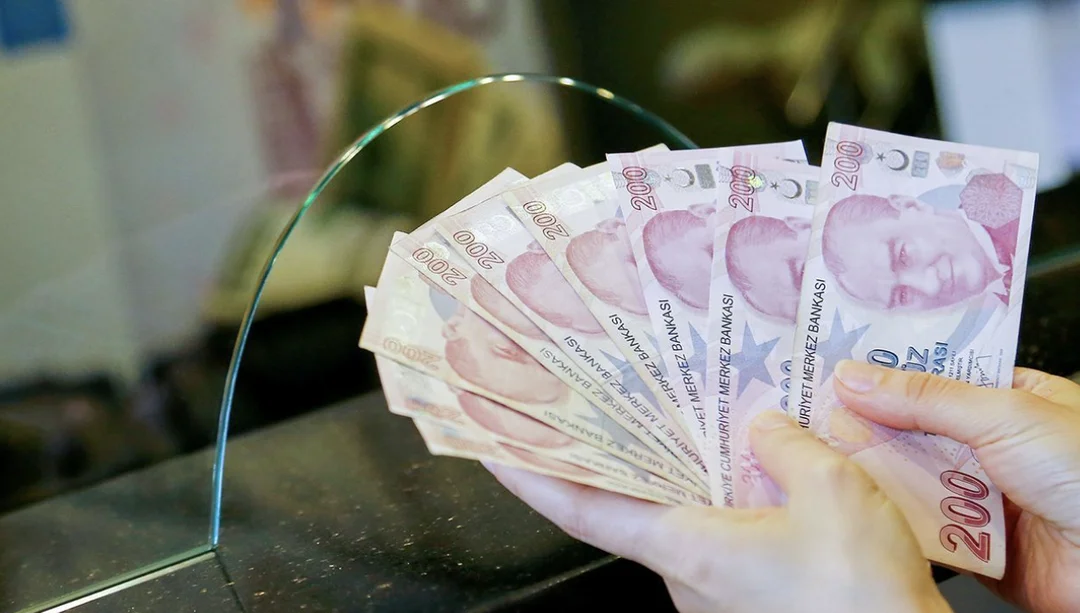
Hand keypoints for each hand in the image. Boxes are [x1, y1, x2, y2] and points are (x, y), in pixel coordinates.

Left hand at [484, 411, 952, 612]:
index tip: (490, 446)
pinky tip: (757, 463)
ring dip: (683, 470)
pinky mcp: (747, 597)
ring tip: (692, 411)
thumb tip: (765, 426)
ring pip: (683, 517)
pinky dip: (725, 496)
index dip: (529, 477)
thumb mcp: (833, 494)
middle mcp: (685, 572)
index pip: (580, 509)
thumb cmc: (858, 596)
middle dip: (616, 454)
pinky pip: (721, 534)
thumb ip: (790, 448)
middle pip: (631, 504)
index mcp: (684, 546)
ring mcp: (714, 590)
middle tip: (597, 399)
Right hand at [834, 361, 1079, 612]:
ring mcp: (983, 497)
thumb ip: (925, 398)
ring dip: (876, 473)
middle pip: (914, 430)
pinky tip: (862, 506)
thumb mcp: (1004, 414)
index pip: (932, 378)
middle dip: (869, 426)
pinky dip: (895, 521)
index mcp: (1010, 400)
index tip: (831, 371)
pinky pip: (920, 528)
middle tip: (811, 414)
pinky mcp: (974, 547)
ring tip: (826, 457)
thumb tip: (856, 378)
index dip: (883, 375)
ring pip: (910, 478)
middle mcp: (993, 447)